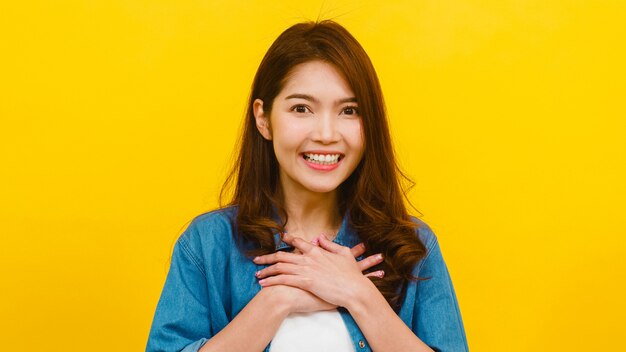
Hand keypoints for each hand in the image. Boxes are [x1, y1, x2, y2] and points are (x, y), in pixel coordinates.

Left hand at [254, 233, 384, 307]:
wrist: (355, 289)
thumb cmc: (352, 274)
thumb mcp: (344, 253)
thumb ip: (330, 244)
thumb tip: (320, 237)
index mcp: (317, 251)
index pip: (298, 243)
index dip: (287, 240)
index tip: (279, 239)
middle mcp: (309, 258)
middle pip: (282, 255)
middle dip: (267, 257)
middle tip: (256, 259)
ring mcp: (306, 269)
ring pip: (280, 267)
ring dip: (266, 270)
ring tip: (257, 274)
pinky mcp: (305, 281)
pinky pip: (283, 280)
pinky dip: (272, 281)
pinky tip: (264, 284)